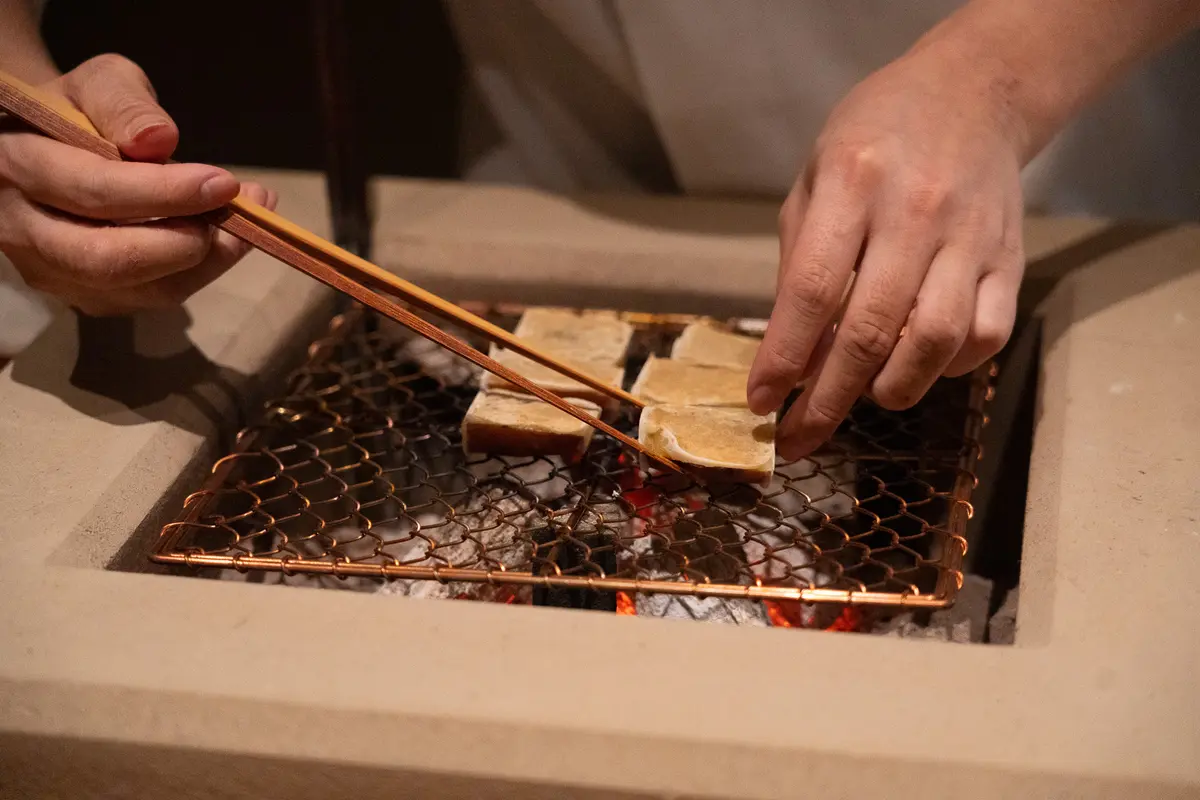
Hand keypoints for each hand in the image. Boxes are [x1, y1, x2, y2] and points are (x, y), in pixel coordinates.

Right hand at [0, 54, 275, 315]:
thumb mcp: (97, 84)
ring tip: (246, 224)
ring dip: (206, 263)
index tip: (225, 182)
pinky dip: (200, 273)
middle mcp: (23, 231)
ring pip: (139, 291)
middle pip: (110, 259)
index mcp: (16, 166)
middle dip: (185, 241)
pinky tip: (225, 239)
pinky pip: (153, 299)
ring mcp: (51, 274)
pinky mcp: (86, 297)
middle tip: (237, 212)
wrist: (44, 151)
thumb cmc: (77, 113)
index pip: (95, 191)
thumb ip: (124, 104)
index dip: (166, 192)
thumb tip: (161, 140)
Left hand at [748, 43, 1025, 458]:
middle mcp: (915, 212)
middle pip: (870, 330)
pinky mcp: (1010, 259)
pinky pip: (985, 336)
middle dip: (827, 399)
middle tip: (798, 438)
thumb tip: (786, 352)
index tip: (761, 403)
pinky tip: (920, 365)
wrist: (973, 93)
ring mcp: (970, 238)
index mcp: (852, 183)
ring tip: (862, 396)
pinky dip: (949, 369)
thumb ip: (799, 260)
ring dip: (891, 388)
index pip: (811, 289)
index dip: (784, 357)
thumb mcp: (814, 178)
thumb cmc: (875, 139)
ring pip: (934, 342)